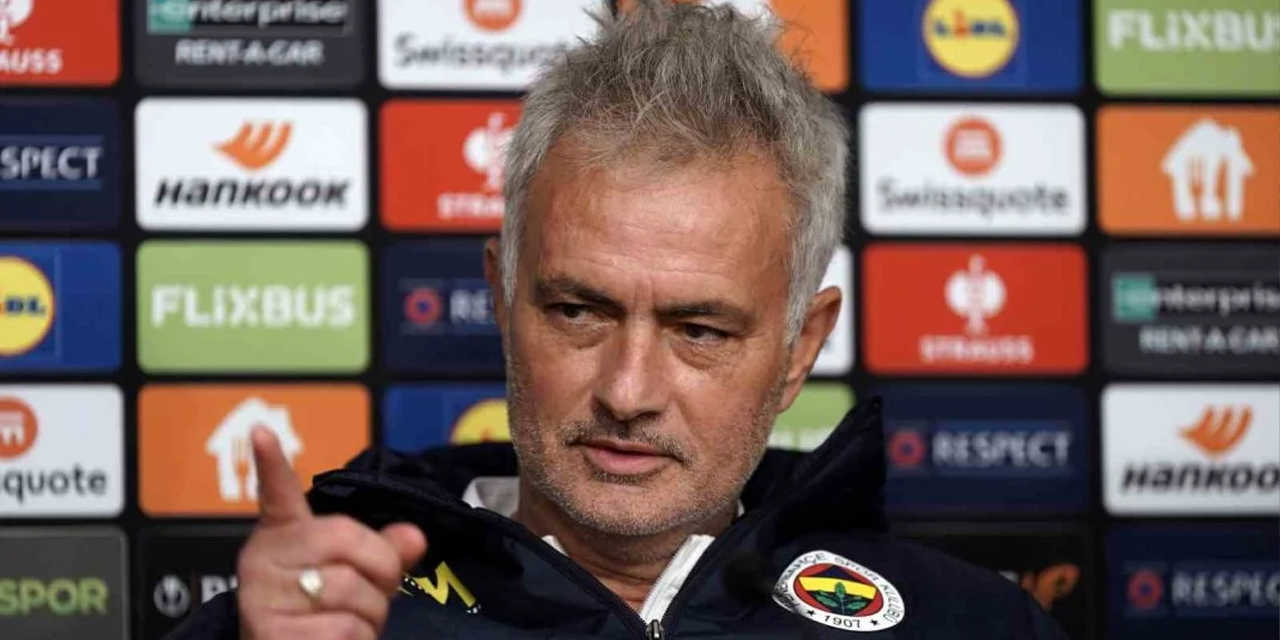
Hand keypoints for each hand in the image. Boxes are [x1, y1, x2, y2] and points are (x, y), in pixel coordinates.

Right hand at [236, 426, 427, 639]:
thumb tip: (416, 536)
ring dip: (371, 616)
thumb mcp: (350, 575)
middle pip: (348, 541)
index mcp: (283, 536)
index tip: (263, 431)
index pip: (278, 494)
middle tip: (375, 593)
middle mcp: (264, 561)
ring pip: (354, 592)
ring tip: (348, 622)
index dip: (272, 463)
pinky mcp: (271, 635)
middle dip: (382, 572)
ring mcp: (263, 598)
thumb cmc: (317, 614)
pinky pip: (345, 631)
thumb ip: (382, 551)